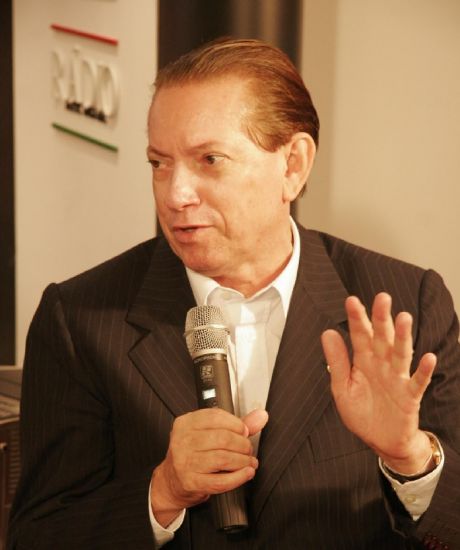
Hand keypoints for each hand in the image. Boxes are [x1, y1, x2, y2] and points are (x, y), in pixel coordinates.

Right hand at [151, 408, 267, 526]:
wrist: (171, 481)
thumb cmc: (193, 454)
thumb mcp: (209, 433)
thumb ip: (236, 424)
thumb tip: (261, 416)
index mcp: (185, 423)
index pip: (215, 416)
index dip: (236, 424)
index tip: (245, 431)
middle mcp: (182, 441)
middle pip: (222, 438)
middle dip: (243, 444)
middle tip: (248, 449)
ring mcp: (185, 462)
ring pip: (223, 459)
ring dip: (243, 461)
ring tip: (249, 462)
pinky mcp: (191, 482)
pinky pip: (221, 481)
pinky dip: (239, 477)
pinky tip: (246, 473)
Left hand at [321, 292, 435, 473]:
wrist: (381, 441)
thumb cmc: (362, 413)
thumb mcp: (342, 387)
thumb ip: (337, 360)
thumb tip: (327, 332)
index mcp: (363, 361)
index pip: (360, 335)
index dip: (357, 318)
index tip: (352, 300)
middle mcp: (381, 364)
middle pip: (382, 338)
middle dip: (382, 318)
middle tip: (382, 298)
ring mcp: (397, 378)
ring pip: (401, 353)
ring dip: (403, 337)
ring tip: (404, 318)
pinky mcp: (410, 396)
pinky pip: (418, 381)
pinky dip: (423, 370)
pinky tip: (428, 357)